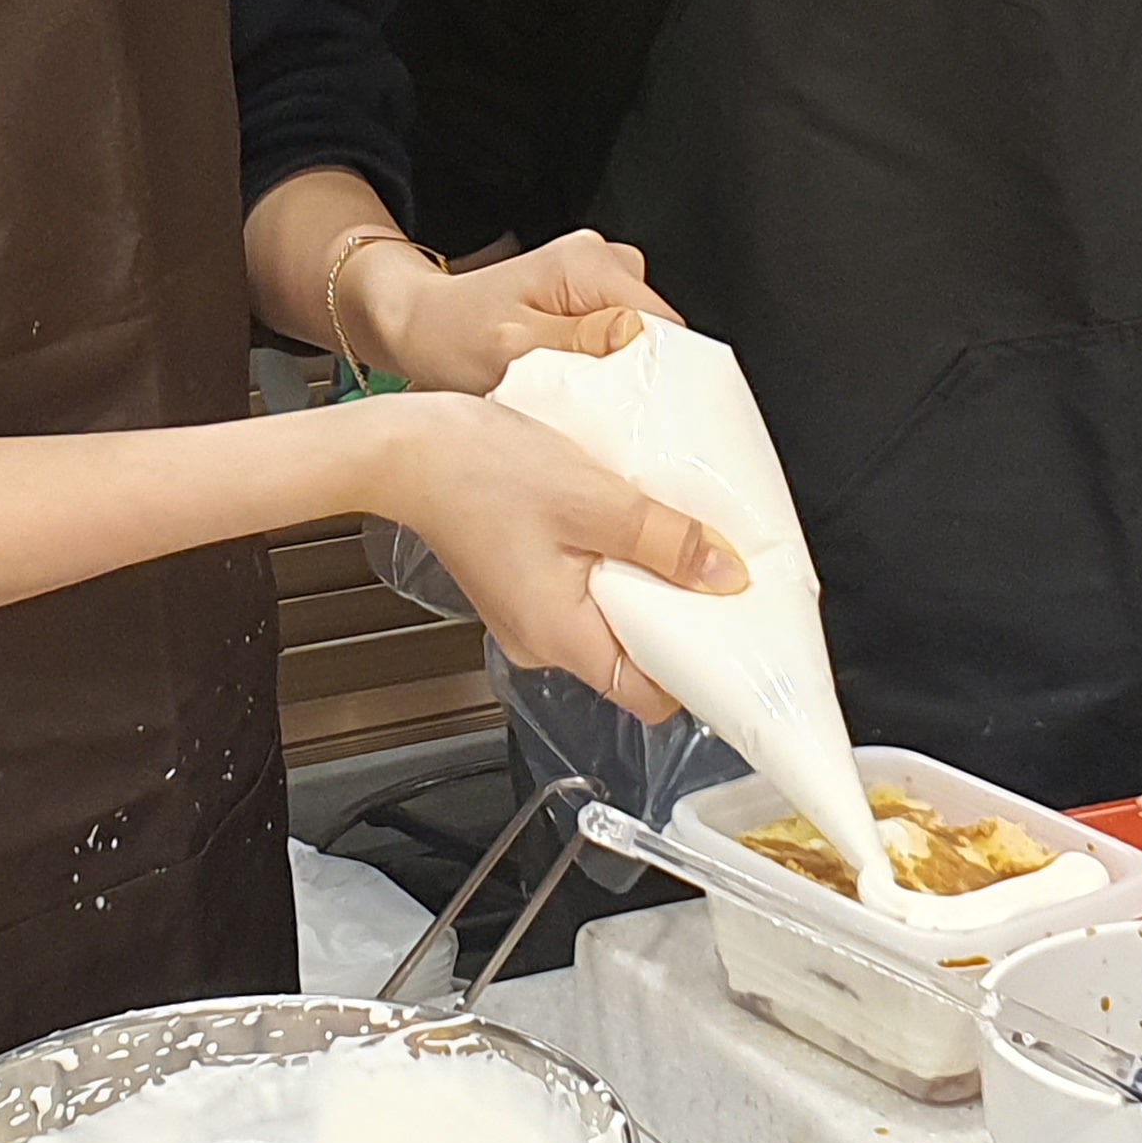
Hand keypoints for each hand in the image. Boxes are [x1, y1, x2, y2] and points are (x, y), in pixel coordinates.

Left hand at [342, 227, 674, 396]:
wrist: (418, 327)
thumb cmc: (451, 335)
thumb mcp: (511, 348)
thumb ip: (575, 342)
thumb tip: (634, 336)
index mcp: (586, 264)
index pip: (662, 320)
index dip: (667, 372)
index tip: (657, 417)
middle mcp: (598, 261)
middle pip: (659, 330)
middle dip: (645, 376)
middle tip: (616, 418)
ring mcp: (595, 280)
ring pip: (642, 339)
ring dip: (625, 375)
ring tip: (588, 404)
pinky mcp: (587, 302)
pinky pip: (620, 340)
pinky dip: (608, 370)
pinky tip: (581, 390)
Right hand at [359, 396, 742, 720]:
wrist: (405, 446)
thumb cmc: (478, 471)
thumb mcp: (596, 499)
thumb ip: (668, 541)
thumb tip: (727, 575)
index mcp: (561, 636)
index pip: (651, 696)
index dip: (699, 672)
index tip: (736, 638)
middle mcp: (542, 640)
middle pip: (638, 655)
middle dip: (683, 618)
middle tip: (720, 572)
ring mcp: (530, 613)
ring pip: (614, 618)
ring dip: (649, 583)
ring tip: (678, 539)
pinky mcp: (522, 583)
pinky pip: (587, 590)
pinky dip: (616, 564)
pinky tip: (629, 524)